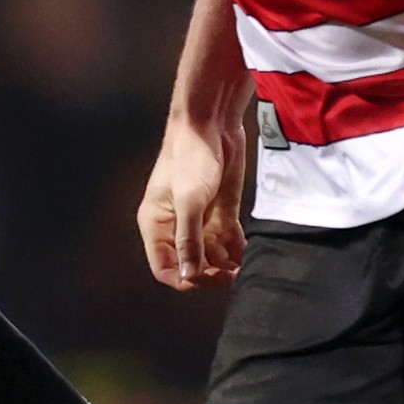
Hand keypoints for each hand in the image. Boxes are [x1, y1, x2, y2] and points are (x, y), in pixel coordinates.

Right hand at [138, 108, 249, 289]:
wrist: (211, 125)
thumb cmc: (191, 158)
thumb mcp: (189, 200)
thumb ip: (188, 240)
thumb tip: (189, 276)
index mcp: (156, 224)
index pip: (165, 267)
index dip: (185, 279)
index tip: (207, 278)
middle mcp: (175, 226)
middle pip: (190, 265)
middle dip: (210, 273)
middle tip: (231, 273)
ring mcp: (198, 219)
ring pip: (210, 255)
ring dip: (225, 264)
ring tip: (242, 265)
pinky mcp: (219, 211)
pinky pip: (226, 240)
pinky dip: (236, 249)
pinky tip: (246, 250)